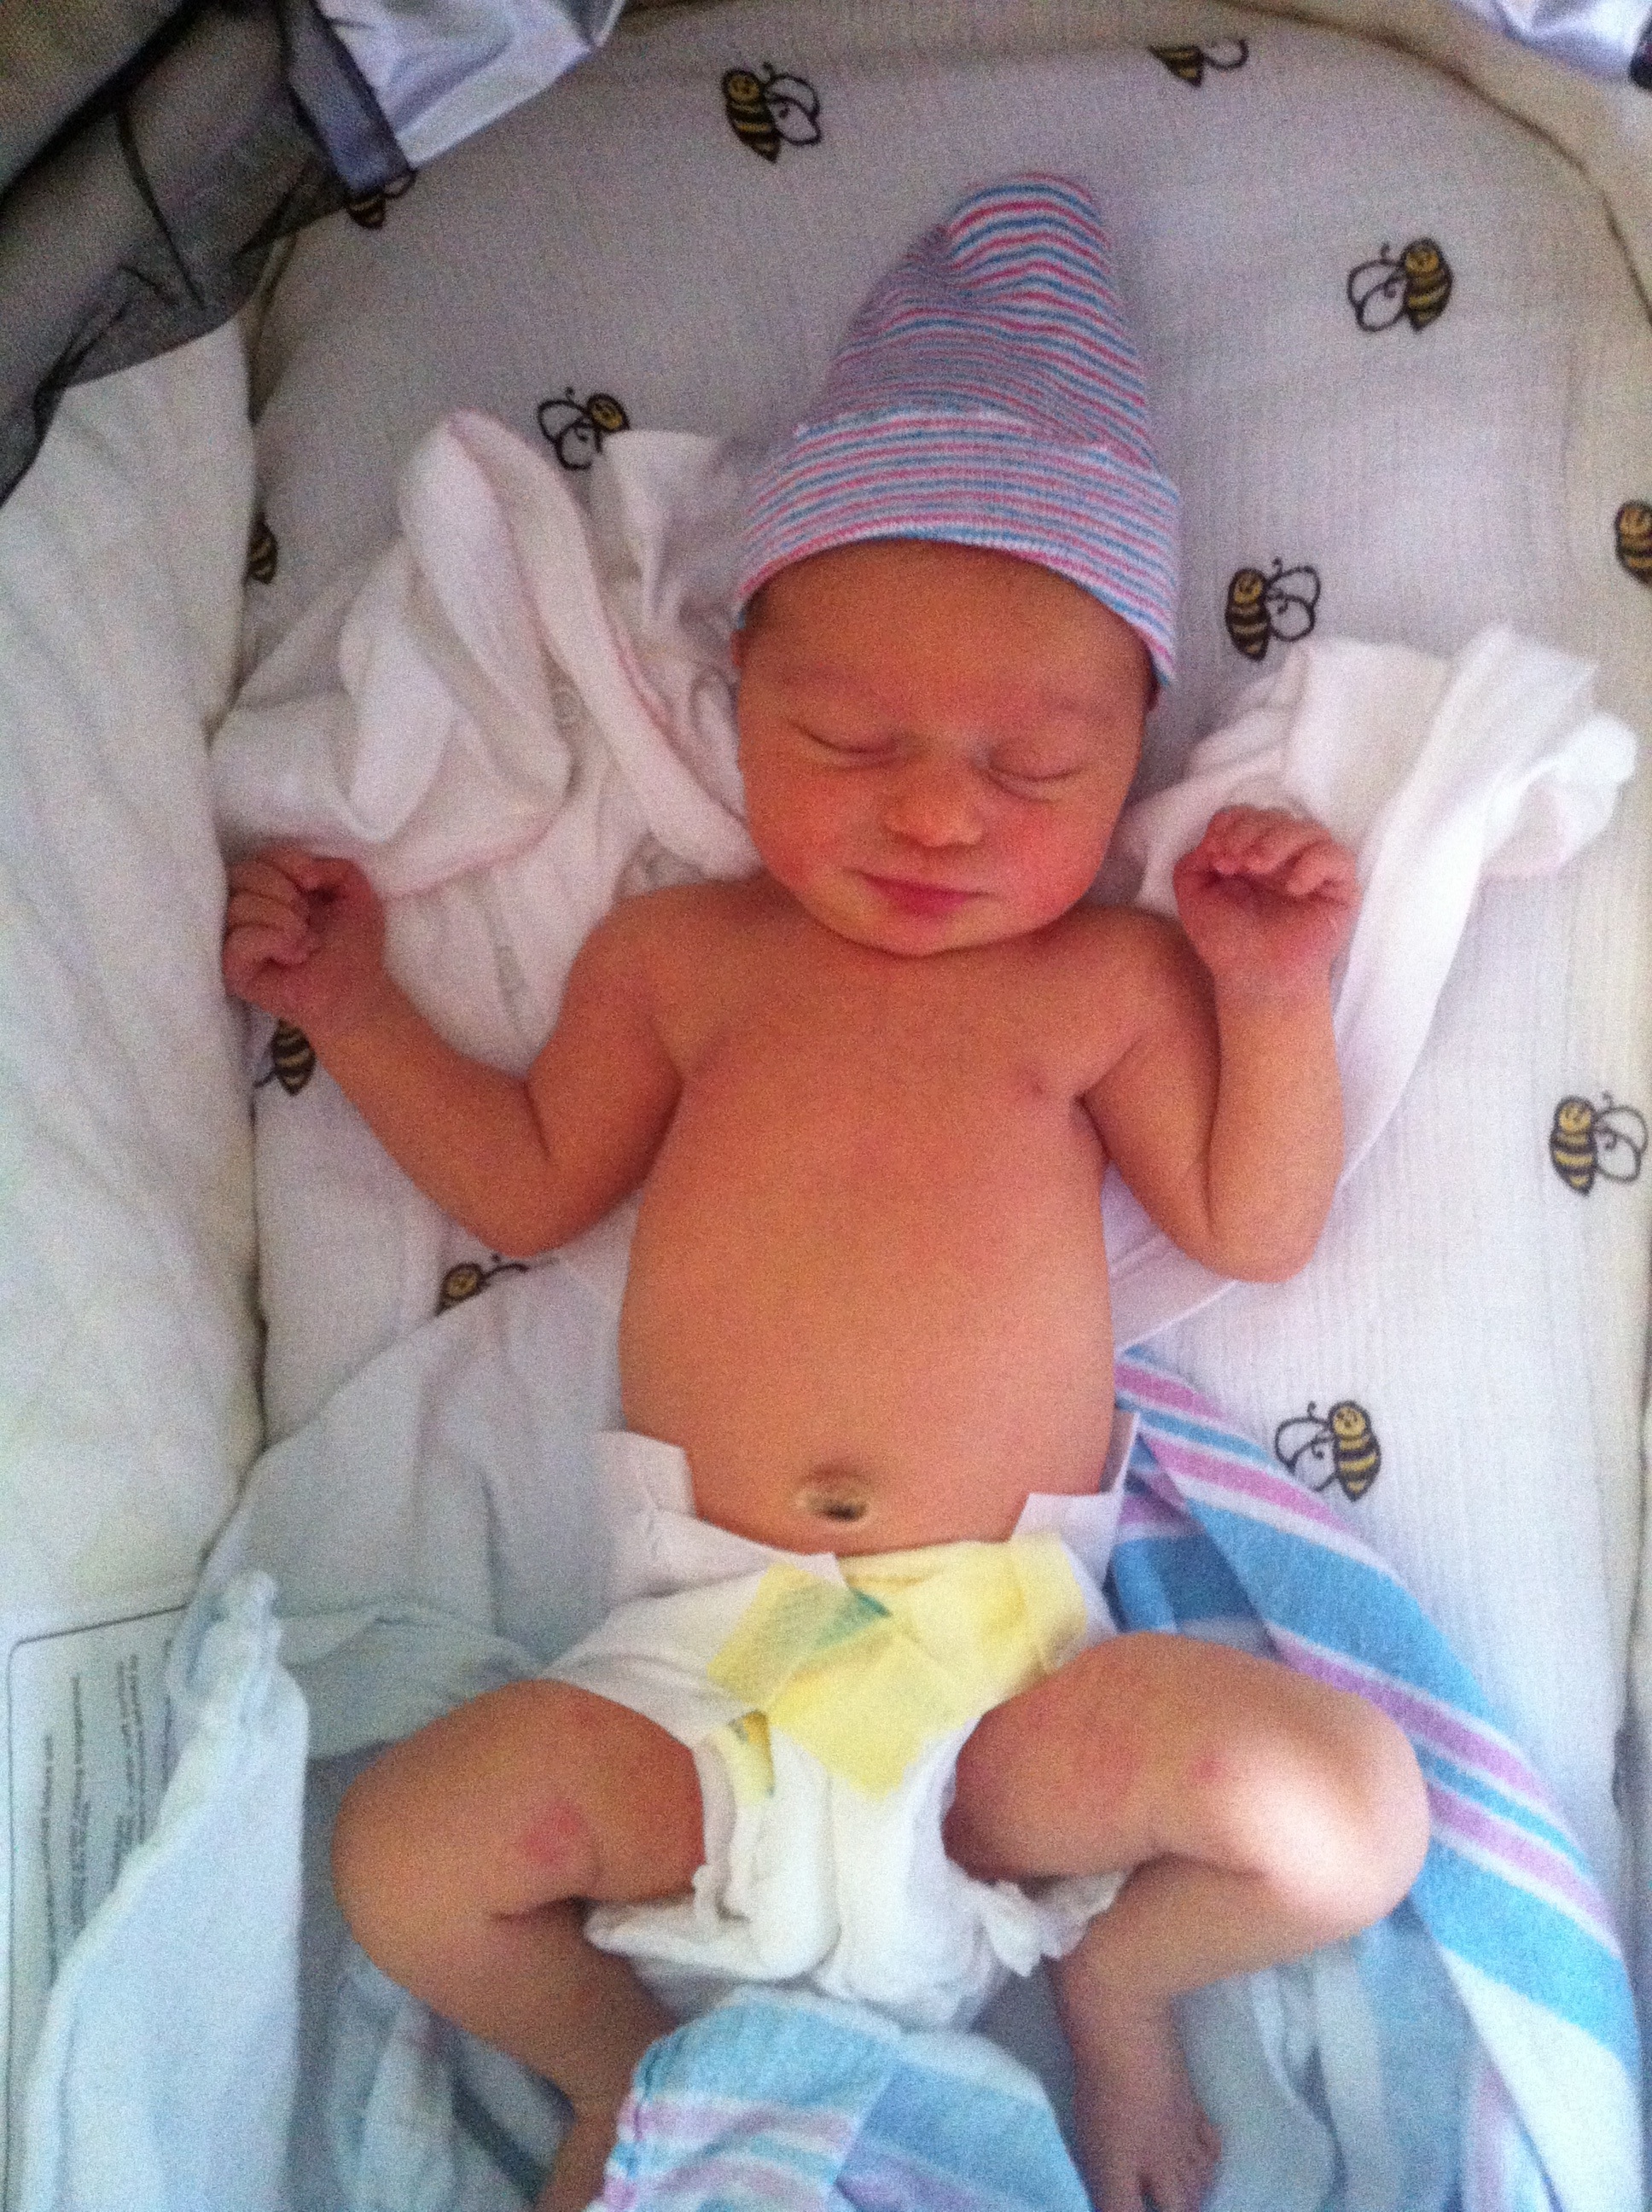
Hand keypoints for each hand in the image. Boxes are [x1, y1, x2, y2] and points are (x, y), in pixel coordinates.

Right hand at [222, 847, 390, 1038]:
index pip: (260, 857)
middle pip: (242, 874)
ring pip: (238, 905)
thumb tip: (305, 871)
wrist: (357, 993)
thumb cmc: (354, 946)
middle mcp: (250, 911)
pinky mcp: (234, 969)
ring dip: (281, 918)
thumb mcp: (354, 891)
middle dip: (282, 889)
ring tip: (306, 941)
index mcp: (274, 889)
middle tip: (306, 917)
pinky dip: (272, 940)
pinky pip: (239, 940)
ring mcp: (238, 940)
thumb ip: (334, 865)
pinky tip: (295, 955)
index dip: (287, 861)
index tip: (313, 883)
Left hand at [1172, 807, 1356, 1002]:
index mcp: (1250, 853)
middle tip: (1234, 862)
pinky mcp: (1339, 887)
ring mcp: (1312, 869)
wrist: (1254, 980)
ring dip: (1278, 840)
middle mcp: (1284, 856)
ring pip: (1308, 828)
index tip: (1216, 855)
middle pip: (1275, 815)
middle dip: (1250, 831)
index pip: (1247, 815)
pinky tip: (1292, 887)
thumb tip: (1212, 838)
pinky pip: (1337, 857)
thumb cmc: (1227, 942)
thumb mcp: (1194, 896)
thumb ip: (1193, 861)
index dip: (1231, 825)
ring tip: (1257, 867)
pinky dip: (1313, 864)